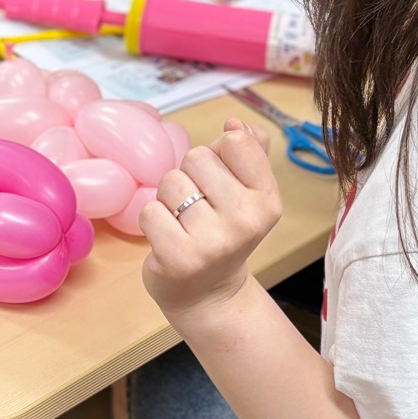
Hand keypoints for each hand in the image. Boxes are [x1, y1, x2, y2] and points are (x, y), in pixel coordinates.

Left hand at [139, 119, 280, 322]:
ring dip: (169, 199)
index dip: (219, 154)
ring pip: (171, 182)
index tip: (221, 182)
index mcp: (267, 200)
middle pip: (197, 158)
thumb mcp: (249, 193)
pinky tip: (169, 239)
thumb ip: (249, 151)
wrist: (209, 295)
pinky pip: (150, 211)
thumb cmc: (225, 233)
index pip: (234, 141)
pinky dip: (154, 221)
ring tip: (184, 224)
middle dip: (191, 177)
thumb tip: (235, 123)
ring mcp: (211, 242)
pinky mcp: (177, 258)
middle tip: (199, 210)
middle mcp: (245, 221)